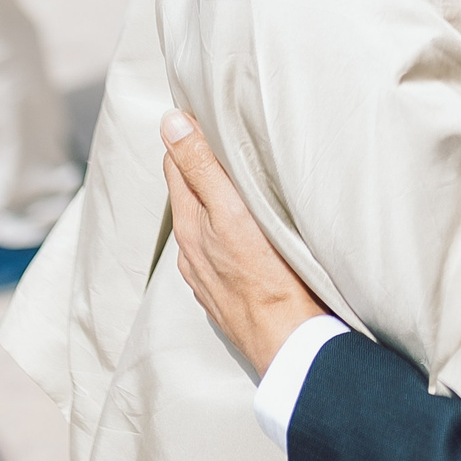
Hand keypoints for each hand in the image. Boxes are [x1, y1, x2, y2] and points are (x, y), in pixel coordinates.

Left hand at [162, 111, 328, 374]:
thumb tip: (170, 122)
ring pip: (205, 229)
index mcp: (191, 226)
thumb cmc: (267, 277)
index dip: (186, 140)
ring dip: (214, 205)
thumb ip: (202, 168)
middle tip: (220, 140)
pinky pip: (221, 256)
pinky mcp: (229, 298)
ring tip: (237, 185)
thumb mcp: (233, 211)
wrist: (290, 344)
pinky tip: (247, 237)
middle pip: (189, 198)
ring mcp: (209, 279)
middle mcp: (192, 253)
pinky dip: (227, 236)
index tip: (201, 117)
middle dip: (198, 170)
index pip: (176, 168)